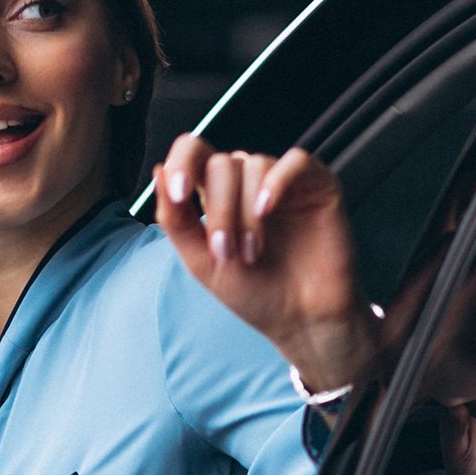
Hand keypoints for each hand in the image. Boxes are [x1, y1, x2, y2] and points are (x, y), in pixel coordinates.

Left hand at [155, 133, 377, 392]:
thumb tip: (158, 171)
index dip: (181, 162)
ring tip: (252, 251)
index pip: (194, 153)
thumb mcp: (202, 262)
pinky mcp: (317, 185)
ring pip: (254, 165)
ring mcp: (283, 182)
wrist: (301, 321)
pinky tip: (267, 209)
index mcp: (217, 196)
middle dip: (219, 209)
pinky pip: (295, 161)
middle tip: (227, 251)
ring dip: (246, 211)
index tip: (179, 194)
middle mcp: (249, 183)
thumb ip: (176, 220)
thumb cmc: (254, 294)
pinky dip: (277, 181)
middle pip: (222, 164)